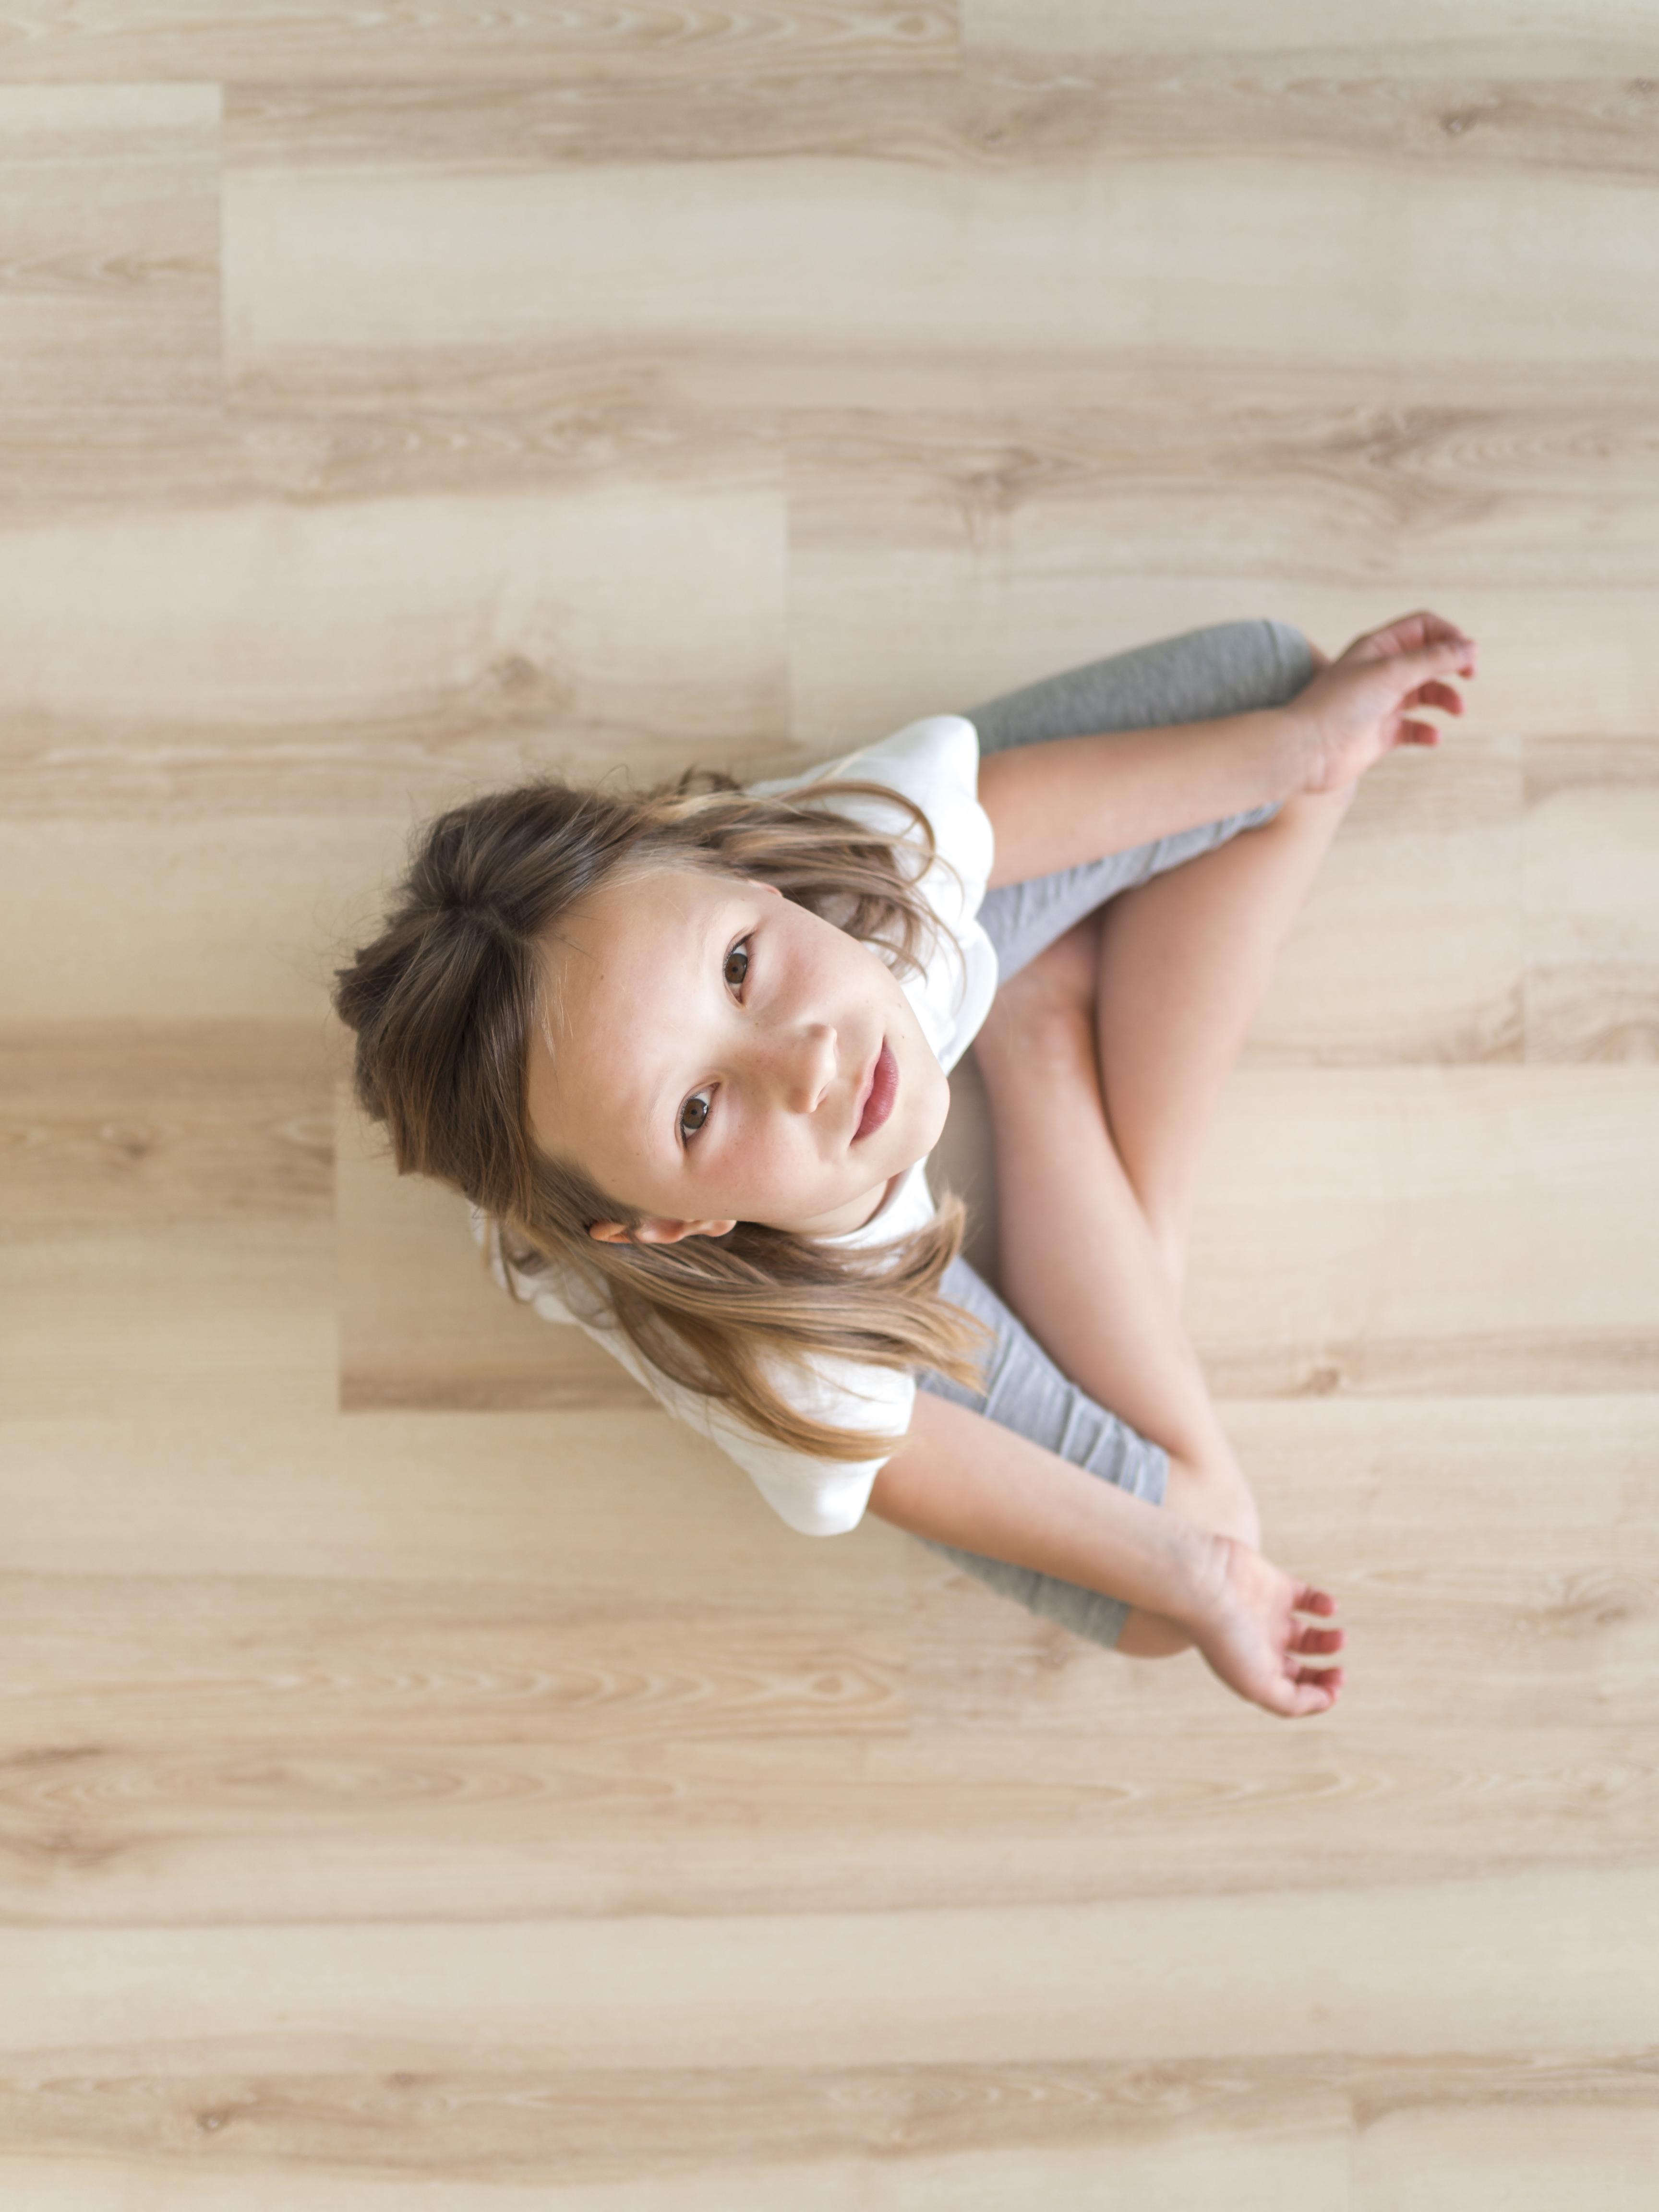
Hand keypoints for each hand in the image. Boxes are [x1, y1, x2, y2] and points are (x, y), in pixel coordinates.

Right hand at [1180, 1533, 1345, 1718]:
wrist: (1204, 1583)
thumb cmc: (1225, 1636)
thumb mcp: (1258, 1686)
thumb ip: (1292, 1702)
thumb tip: (1325, 1699)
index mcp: (1254, 1672)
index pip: (1292, 1691)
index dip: (1318, 1695)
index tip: (1333, 1689)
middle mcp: (1262, 1646)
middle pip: (1302, 1668)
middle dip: (1325, 1674)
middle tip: (1340, 1672)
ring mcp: (1269, 1616)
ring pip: (1309, 1635)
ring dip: (1330, 1640)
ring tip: (1339, 1638)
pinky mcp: (1276, 1586)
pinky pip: (1309, 1598)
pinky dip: (1325, 1604)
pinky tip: (1329, 1609)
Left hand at [1286, 609, 1475, 795]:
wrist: (1305, 750)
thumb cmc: (1338, 705)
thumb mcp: (1390, 672)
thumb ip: (1432, 658)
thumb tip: (1470, 646)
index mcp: (1378, 648)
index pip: (1423, 627)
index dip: (1449, 635)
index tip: (1467, 653)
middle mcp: (1381, 672)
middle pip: (1430, 659)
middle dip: (1453, 665)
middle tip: (1469, 675)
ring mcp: (1382, 704)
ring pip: (1427, 694)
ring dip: (1447, 699)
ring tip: (1457, 710)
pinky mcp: (1381, 734)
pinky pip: (1415, 729)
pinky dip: (1428, 732)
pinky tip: (1433, 737)